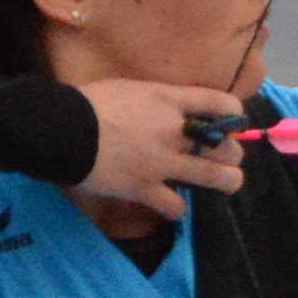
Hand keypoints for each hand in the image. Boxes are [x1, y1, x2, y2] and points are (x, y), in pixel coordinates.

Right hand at [79, 80, 251, 222]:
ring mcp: (164, 163)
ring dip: (227, 181)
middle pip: (225, 145)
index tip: (233, 118)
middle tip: (228, 157)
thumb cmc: (89, 102)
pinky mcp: (147, 189)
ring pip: (215, 178)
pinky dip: (177, 208)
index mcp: (169, 100)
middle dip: (232, 152)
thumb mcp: (130, 88)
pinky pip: (176, 206)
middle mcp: (175, 132)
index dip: (233, 111)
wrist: (64, 130)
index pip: (219, 102)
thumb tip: (160, 108)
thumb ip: (153, 100)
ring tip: (228, 183)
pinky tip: (174, 206)